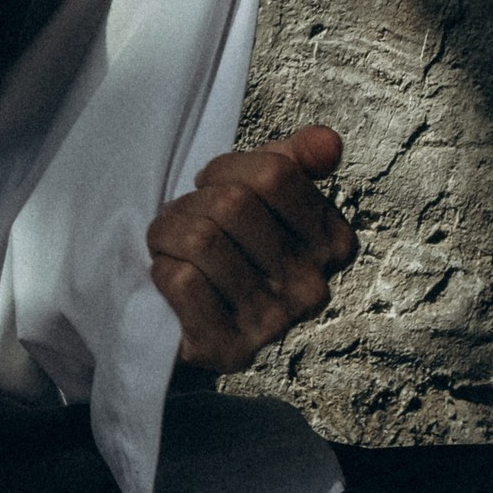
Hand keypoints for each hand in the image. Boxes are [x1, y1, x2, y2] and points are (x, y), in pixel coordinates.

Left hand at [147, 125, 354, 373]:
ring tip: (171, 247)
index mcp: (331, 244)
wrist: (186, 316)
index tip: (211, 187)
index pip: (274, 173)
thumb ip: (295, 161)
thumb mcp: (260, 195)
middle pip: (234, 204)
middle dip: (191, 203)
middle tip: (184, 221)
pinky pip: (182, 281)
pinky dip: (161, 270)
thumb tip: (326, 142)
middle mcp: (312, 288)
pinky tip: (169, 280)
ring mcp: (274, 323)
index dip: (225, 169)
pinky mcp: (230, 350)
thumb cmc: (225, 247)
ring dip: (168, 234)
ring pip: (203, 240)